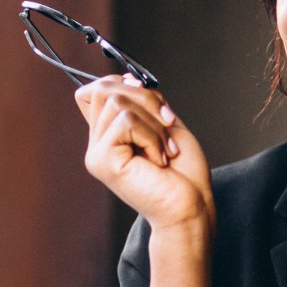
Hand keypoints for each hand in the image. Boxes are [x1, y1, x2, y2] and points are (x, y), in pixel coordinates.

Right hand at [76, 75, 213, 233]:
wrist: (192, 208)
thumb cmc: (184, 174)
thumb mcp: (164, 125)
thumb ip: (143, 102)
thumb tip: (127, 78)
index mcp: (108, 136)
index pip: (94, 91)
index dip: (122, 85)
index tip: (154, 104)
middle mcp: (97, 145)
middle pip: (106, 89)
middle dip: (146, 99)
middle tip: (168, 126)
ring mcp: (97, 154)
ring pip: (117, 103)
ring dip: (153, 122)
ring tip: (165, 150)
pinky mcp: (102, 161)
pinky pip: (126, 121)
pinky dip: (152, 135)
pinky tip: (160, 160)